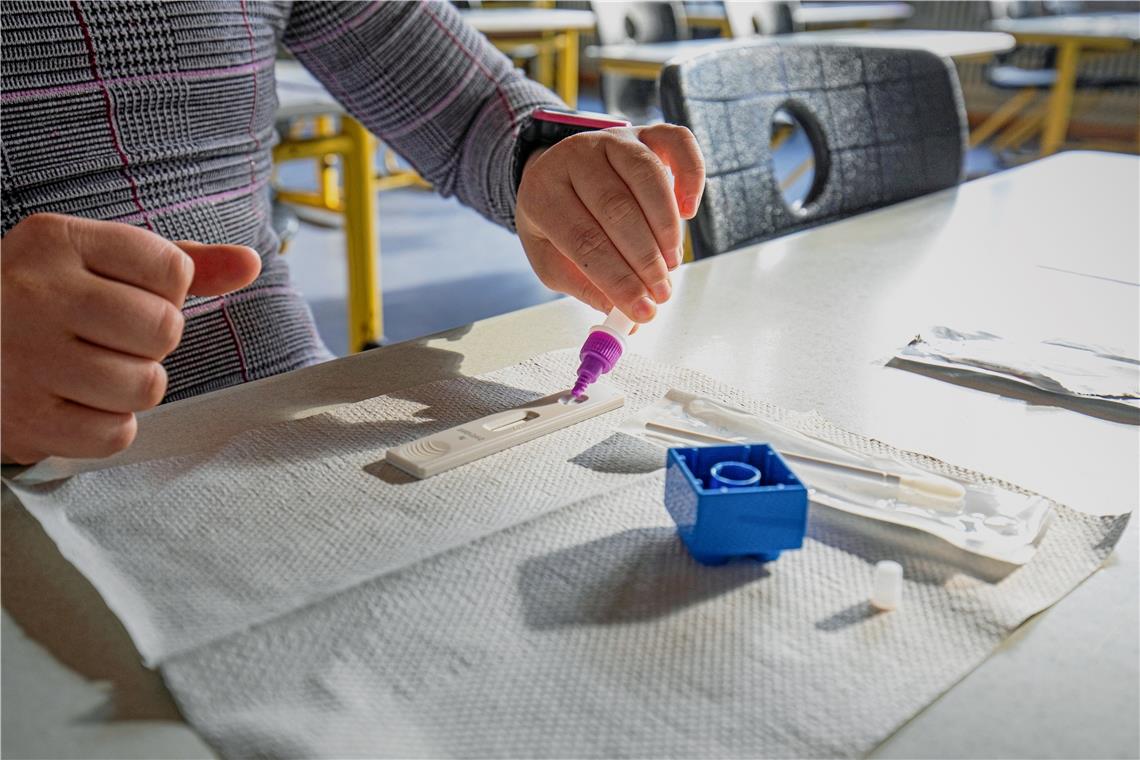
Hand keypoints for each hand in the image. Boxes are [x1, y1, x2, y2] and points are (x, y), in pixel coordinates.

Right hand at [1, 214, 260, 463]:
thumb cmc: (36, 304)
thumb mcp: (94, 263)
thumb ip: (174, 262)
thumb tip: (251, 263)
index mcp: (56, 240)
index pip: (172, 269)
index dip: (167, 292)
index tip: (126, 296)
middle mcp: (35, 293)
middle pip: (164, 329)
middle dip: (151, 342)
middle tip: (109, 340)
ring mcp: (24, 357)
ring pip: (147, 385)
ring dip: (132, 386)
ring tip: (92, 372)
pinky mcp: (22, 418)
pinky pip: (116, 433)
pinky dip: (108, 425)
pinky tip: (76, 403)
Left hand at [515, 124, 704, 321]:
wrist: (557, 171)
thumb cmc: (557, 221)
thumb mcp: (552, 259)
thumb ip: (584, 287)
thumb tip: (623, 315)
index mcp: (543, 192)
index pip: (584, 240)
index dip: (618, 279)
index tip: (641, 311)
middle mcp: (576, 156)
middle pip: (617, 210)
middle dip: (645, 260)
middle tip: (661, 293)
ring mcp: (613, 139)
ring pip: (648, 177)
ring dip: (666, 228)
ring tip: (671, 265)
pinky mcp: (645, 132)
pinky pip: (678, 143)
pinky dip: (691, 176)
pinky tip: (688, 211)